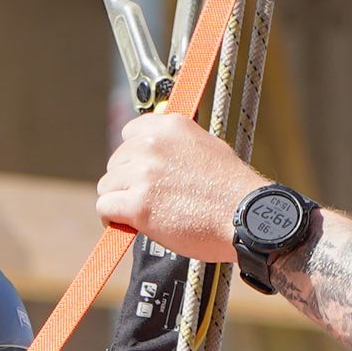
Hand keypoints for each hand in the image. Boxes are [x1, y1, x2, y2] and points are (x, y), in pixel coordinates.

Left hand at [96, 112, 269, 269]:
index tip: (141, 172)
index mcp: (170, 126)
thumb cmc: (232, 191)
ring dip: (119, 200)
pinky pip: (106, 207)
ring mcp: (144, 174)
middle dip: (127, 181)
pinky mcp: (138, 204)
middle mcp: (153, 144)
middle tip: (146, 198)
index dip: (133, 156)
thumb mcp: (208, 147)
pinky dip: (112, 219)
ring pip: (108, 185)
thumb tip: (161, 153)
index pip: (130, 133)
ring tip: (140, 213)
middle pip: (116, 161)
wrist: (245, 217)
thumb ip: (178, 146)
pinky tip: (128, 224)